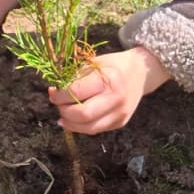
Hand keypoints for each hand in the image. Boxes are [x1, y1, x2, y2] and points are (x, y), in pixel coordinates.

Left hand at [49, 48, 169, 134]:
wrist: (140, 73)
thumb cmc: (113, 65)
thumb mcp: (94, 64)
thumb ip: (75, 78)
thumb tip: (55, 93)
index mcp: (109, 79)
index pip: (76, 93)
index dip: (59, 95)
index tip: (53, 92)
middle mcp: (117, 98)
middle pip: (82, 114)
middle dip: (63, 110)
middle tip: (57, 104)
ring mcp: (120, 113)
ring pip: (88, 128)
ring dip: (70, 123)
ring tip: (63, 114)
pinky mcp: (120, 122)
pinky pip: (96, 130)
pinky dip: (80, 127)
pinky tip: (73, 121)